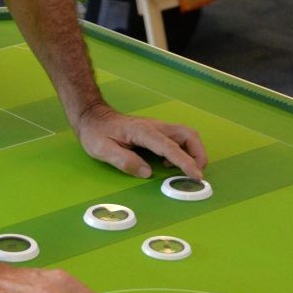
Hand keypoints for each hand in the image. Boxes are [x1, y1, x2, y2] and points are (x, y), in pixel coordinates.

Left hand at [76, 103, 207, 180]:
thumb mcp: (102, 149)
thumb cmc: (96, 133)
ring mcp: (158, 128)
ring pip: (186, 135)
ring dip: (193, 153)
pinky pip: (179, 140)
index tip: (196, 176)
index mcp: (142, 131)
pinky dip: (183, 152)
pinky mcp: (158, 132)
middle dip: (199, 154)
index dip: (185, 161)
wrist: (93, 117)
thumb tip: (147, 172)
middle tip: (196, 174)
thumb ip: (124, 161)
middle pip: (188, 134)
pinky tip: (169, 164)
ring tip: (183, 171)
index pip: (169, 146)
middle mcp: (155, 127)